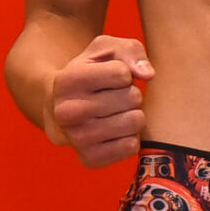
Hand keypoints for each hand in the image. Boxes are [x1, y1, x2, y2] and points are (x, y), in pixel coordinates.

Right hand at [48, 35, 152, 166]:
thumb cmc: (90, 74)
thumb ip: (130, 51)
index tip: (111, 77)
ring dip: (133, 114)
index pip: (122, 73)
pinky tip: (115, 130)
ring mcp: (76, 139)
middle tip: (115, 97)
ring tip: (116, 112)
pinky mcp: (89, 159)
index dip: (124, 73)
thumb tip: (148, 74)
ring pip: (135, 122)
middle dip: (131, 93)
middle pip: (133, 97)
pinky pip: (132, 146)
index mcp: (66, 81)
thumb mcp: (105, 50)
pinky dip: (130, 136)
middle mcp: (66, 112)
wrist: (61, 108)